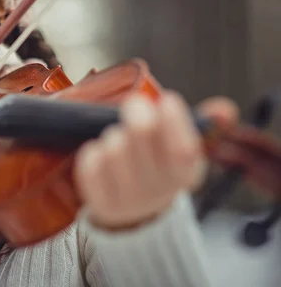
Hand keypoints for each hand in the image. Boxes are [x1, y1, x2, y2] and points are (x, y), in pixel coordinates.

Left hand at [73, 91, 237, 229]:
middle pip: (140, 136)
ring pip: (113, 147)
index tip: (167, 100)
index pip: (182, 149)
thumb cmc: (160, 168)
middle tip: (135, 104)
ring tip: (119, 137)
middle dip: (137, 112)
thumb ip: (205, 125)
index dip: (173, 120)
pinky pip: (90, 166)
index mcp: (184, 175)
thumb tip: (223, 109)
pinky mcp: (101, 202)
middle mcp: (158, 190)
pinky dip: (92, 152)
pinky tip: (100, 153)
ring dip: (113, 135)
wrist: (138, 213)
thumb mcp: (185, 149)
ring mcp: (128, 198)